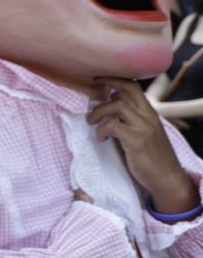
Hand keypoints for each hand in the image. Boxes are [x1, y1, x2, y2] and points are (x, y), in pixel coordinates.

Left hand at [90, 77, 199, 214]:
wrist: (167, 178)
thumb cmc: (152, 156)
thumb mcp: (143, 132)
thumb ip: (130, 118)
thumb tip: (110, 103)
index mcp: (149, 113)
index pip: (134, 87)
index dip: (115, 79)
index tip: (99, 79)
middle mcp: (148, 116)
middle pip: (127, 89)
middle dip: (107, 83)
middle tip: (91, 91)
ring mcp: (143, 127)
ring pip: (116, 105)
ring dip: (98, 112)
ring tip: (92, 122)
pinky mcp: (136, 141)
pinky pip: (112, 125)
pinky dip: (101, 130)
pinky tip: (102, 139)